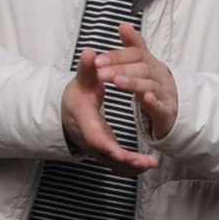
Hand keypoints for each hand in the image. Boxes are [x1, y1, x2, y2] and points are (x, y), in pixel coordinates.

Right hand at [63, 43, 160, 170]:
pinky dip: (130, 167)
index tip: (119, 152)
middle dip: (125, 160)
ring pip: (112, 163)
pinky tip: (147, 165)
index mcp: (84, 120)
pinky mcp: (104, 152)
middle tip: (146, 162)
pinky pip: (116, 164)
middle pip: (106, 155)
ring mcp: (96, 148)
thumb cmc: (77, 96)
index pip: (93, 136)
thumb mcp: (82, 80)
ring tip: (151, 163)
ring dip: (131, 166)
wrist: (67, 112)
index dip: (105, 145)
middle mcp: (89, 139)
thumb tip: (89, 52)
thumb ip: (87, 68)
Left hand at [97, 20, 176, 143]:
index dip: (117, 56)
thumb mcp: (144, 63)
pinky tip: (147, 98)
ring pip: (150, 85)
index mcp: (151, 64)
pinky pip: (163, 106)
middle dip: (121, 69)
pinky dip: (155, 102)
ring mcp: (165, 94)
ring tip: (117, 81)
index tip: (98, 60)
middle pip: (142, 68)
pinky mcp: (168, 112)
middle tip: (101, 72)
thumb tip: (123, 25)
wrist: (174, 108)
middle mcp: (159, 76)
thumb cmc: (155, 84)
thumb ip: (133, 44)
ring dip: (133, 82)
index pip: (136, 54)